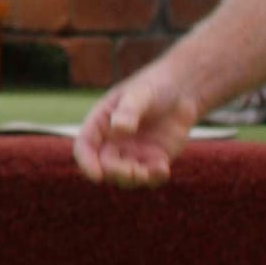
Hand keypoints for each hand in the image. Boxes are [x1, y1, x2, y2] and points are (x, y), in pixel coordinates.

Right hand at [74, 60, 202, 186]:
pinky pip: (149, 177)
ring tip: (152, 171)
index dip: (87, 163)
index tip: (97, 175)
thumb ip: (129, 109)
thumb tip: (119, 128)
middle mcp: (112, 143)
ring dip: (136, 179)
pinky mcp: (152, 161)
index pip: (84, 147)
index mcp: (100, 124)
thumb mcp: (141, 93)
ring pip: (126, 178)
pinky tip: (164, 169)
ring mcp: (132, 154)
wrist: (181, 90)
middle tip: (134, 172)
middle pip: (105, 168)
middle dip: (117, 173)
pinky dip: (155, 178)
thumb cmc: (154, 86)